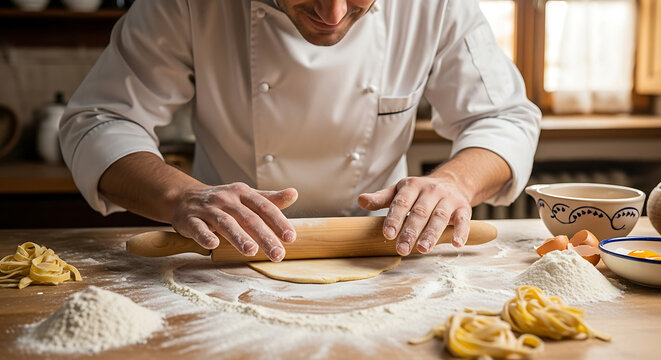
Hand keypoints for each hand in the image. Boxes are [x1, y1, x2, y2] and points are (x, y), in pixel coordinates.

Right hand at [171, 183, 297, 261]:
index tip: (290, 237)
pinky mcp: (190, 219)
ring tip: (251, 251)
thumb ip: (269, 199)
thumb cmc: (222, 201)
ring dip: (238, 237)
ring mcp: (208, 209)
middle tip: (277, 254)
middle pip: (248, 218)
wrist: (184, 196)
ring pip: (225, 223)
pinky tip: (213, 244)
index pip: (264, 207)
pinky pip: (198, 228)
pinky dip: (205, 235)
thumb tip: (294, 193)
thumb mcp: (246, 197)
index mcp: (242, 193)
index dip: (278, 221)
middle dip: (264, 236)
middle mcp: (226, 199)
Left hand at [357, 176, 471, 255]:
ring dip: (431, 234)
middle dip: (410, 231)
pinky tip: (456, 244)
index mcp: (412, 186)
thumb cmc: (420, 192)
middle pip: (420, 212)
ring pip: (439, 217)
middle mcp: (431, 191)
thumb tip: (360, 200)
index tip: (387, 234)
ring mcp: (448, 199)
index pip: (402, 203)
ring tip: (423, 249)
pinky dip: (461, 232)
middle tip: (402, 249)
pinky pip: (463, 221)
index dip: (394, 219)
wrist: (452, 181)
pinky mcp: (463, 209)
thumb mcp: (399, 191)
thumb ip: (381, 199)